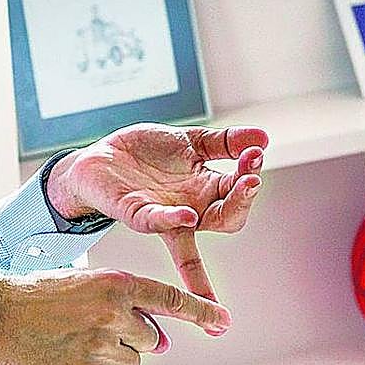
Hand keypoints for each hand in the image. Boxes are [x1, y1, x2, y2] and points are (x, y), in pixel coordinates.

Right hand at [0, 267, 229, 364]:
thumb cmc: (40, 294)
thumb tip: (159, 340)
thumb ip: (126, 303)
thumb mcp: (86, 281)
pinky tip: (75, 357)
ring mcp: (98, 348)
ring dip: (114, 356)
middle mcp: (111, 315)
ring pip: (132, 363)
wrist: (0, 314)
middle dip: (131, 336)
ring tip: (81, 340)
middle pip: (150, 340)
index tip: (221, 321)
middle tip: (97, 327)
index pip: (169, 299)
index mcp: (114, 284)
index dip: (200, 311)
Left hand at [48, 123, 267, 298]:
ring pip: (195, 228)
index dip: (250, 176)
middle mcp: (188, 208)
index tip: (255, 154)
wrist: (100, 158)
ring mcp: (162, 214)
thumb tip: (264, 137)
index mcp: (204, 190)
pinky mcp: (135, 213)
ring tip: (240, 190)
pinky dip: (172, 220)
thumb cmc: (146, 154)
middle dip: (244, 199)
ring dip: (222, 213)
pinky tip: (187, 216)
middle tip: (252, 177)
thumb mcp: (189, 141)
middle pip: (227, 217)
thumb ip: (224, 142)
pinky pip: (156, 222)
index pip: (237, 193)